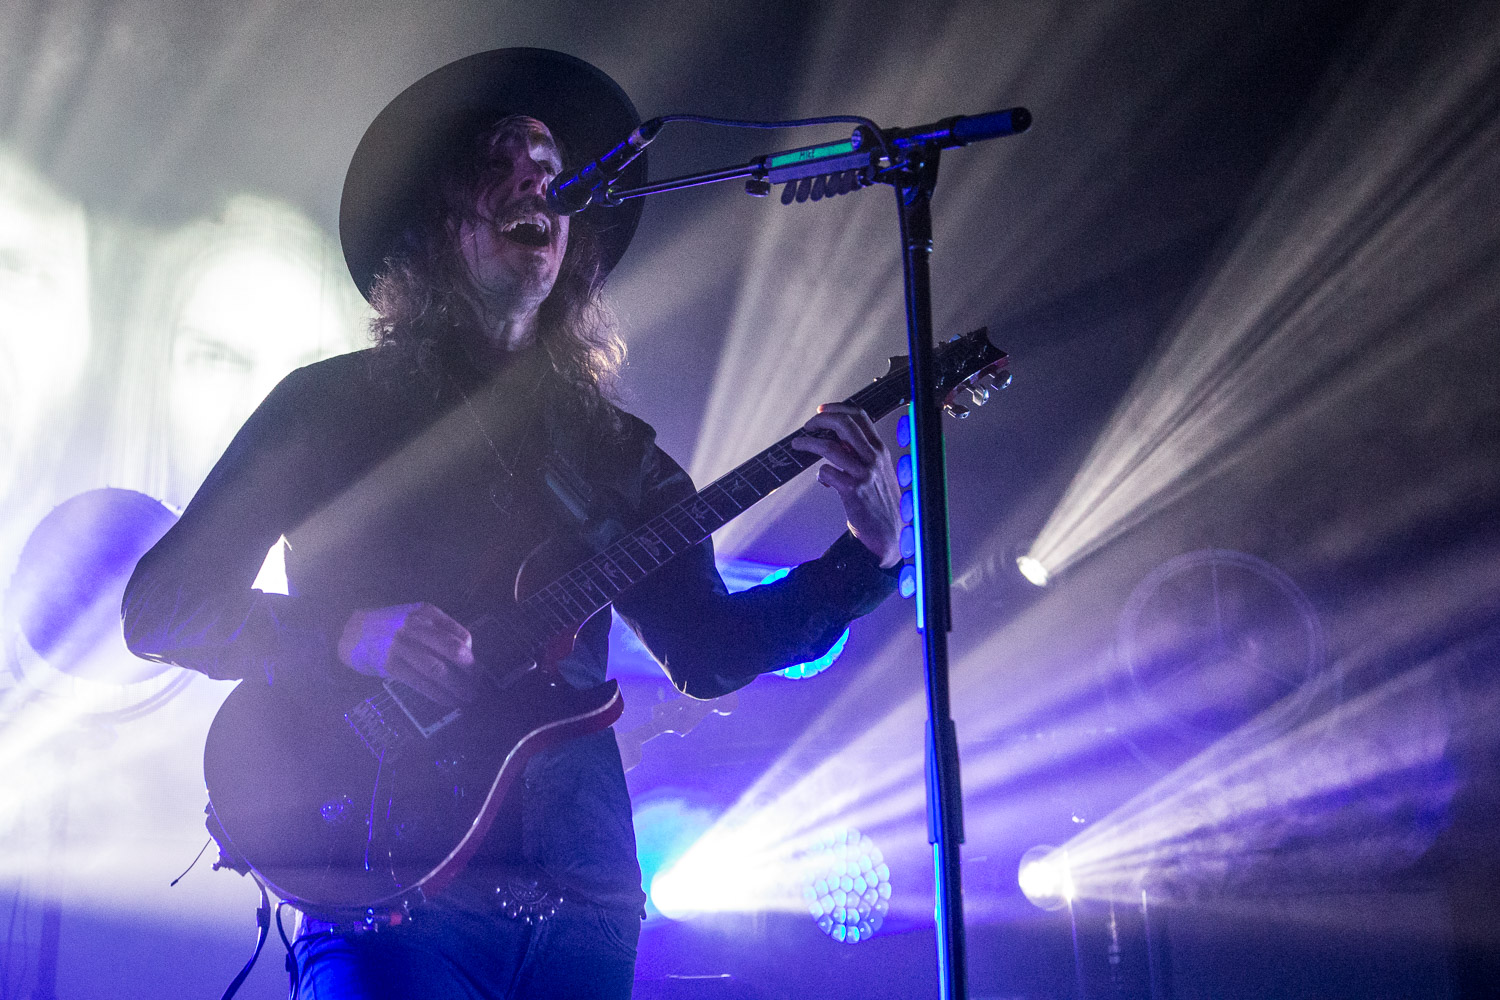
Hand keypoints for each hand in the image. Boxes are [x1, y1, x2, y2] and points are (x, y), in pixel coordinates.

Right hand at [337, 602, 476, 707]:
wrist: (353, 632)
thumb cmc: (391, 626)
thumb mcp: (416, 617)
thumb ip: (439, 628)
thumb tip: (467, 650)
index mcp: (426, 613)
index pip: (459, 634)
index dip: (472, 654)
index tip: (477, 668)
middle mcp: (415, 627)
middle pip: (453, 651)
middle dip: (471, 670)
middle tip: (479, 684)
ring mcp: (402, 646)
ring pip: (438, 669)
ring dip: (457, 686)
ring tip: (468, 697)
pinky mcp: (391, 665)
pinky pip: (420, 682)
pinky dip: (438, 694)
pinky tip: (448, 701)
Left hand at [791, 403, 902, 567]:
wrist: (889, 533)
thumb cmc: (881, 501)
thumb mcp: (878, 471)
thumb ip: (861, 454)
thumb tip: (836, 440)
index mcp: (880, 449)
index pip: (860, 415)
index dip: (837, 408)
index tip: (821, 411)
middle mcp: (874, 457)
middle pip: (844, 424)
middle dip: (820, 420)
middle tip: (808, 426)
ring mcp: (864, 473)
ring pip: (829, 446)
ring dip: (808, 443)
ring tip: (798, 445)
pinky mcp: (853, 490)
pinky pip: (826, 472)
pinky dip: (820, 475)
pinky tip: (824, 481)